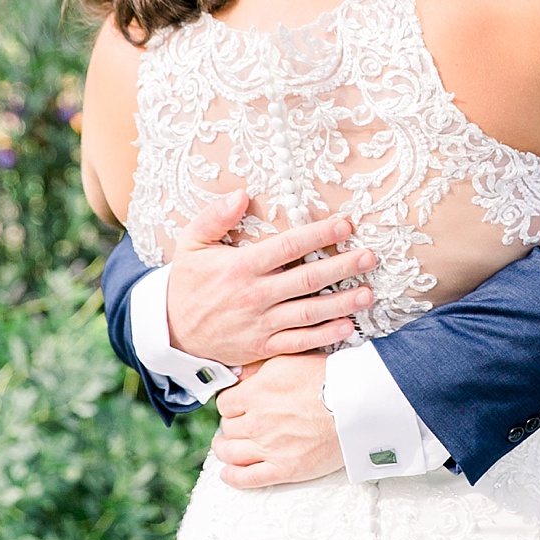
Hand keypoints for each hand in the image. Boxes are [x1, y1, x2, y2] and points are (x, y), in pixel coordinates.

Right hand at [164, 191, 374, 364]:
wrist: (170, 331)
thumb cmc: (187, 282)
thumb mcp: (192, 243)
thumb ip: (214, 217)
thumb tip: (242, 193)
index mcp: (240, 267)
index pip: (287, 247)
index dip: (318, 234)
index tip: (344, 224)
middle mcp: (255, 295)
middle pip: (307, 279)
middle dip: (342, 267)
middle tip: (369, 257)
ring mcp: (261, 324)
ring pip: (308, 313)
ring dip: (341, 303)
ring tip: (368, 293)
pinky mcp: (263, 346)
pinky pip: (298, 342)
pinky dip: (324, 336)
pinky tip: (347, 327)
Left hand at [210, 355, 343, 487]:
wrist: (357, 405)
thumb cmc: (331, 379)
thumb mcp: (289, 359)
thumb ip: (259, 369)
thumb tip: (239, 376)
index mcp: (256, 393)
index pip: (225, 404)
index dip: (230, 406)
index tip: (236, 409)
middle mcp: (257, 421)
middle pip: (228, 428)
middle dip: (231, 427)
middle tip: (238, 427)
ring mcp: (269, 447)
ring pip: (231, 453)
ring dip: (225, 450)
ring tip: (227, 448)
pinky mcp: (284, 469)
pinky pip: (248, 478)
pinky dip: (233, 477)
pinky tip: (229, 473)